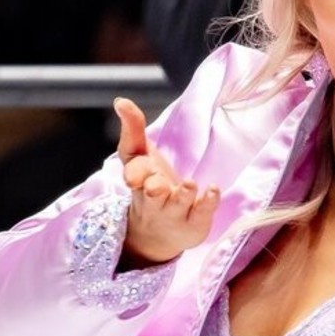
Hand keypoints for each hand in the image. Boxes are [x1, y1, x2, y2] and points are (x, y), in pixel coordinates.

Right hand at [113, 98, 220, 264]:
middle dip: (154, 188)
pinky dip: (208, 202)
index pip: (133, 175)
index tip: (133, 177)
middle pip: (152, 194)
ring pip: (177, 204)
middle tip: (157, 185)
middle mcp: (154, 200)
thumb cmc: (150, 184)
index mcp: (139, 181)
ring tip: (190, 184)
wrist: (157, 234)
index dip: (135, 174)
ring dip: (183, 194)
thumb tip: (120, 101)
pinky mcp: (194, 223)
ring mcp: (174, 214)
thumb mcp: (139, 157)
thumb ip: (133, 128)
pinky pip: (201, 213)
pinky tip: (214, 189)